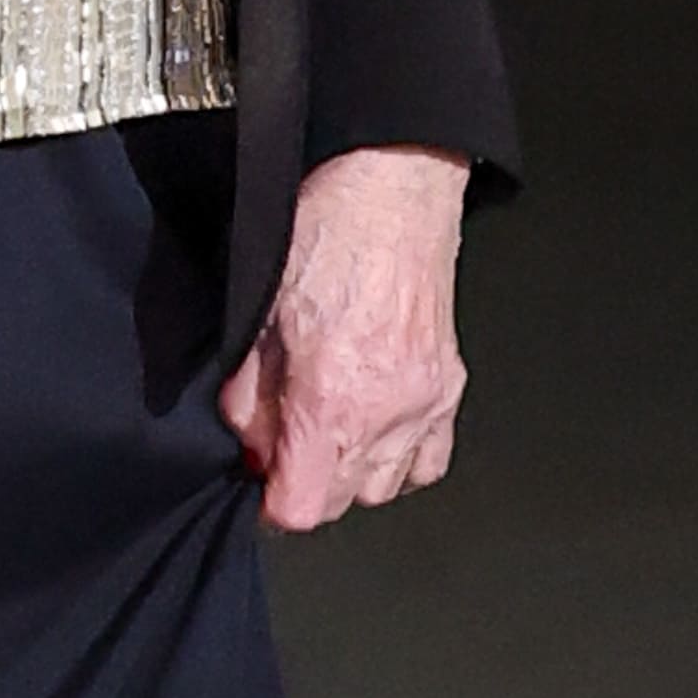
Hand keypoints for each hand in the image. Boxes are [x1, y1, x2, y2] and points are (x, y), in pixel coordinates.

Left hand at [219, 153, 468, 531]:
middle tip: (282, 441)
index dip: (273, 504)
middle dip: (306, 483)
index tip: (259, 484)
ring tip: (327, 429)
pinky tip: (372, 426)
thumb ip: (248, 399)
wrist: (391, 191)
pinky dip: (398, 457)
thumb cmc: (324, 236)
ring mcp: (426, 402)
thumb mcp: (256, 319)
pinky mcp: (449, 387)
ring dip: (350, 473)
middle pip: (343, 502)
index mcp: (333, 397)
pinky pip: (428, 460)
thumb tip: (252, 446)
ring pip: (386, 487)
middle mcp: (388, 411)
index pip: (305, 506)